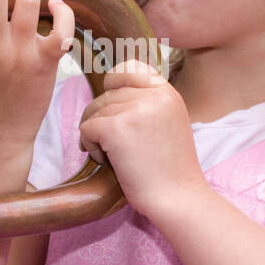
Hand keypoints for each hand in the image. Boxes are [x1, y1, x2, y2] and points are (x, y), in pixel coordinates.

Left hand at [77, 58, 208, 217]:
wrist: (178, 198)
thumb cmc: (169, 170)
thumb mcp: (169, 123)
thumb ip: (147, 103)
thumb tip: (109, 90)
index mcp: (167, 92)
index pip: (129, 67)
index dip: (114, 85)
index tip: (116, 111)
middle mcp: (153, 95)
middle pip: (106, 93)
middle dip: (102, 118)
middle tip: (112, 144)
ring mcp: (135, 109)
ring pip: (93, 110)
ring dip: (96, 135)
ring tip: (115, 156)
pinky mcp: (117, 128)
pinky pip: (86, 127)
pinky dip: (90, 146)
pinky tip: (109, 162)